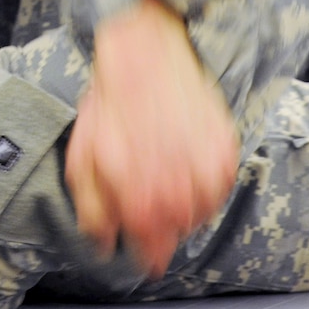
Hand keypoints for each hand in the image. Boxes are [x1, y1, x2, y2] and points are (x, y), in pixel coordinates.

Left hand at [65, 0, 239, 277]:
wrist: (146, 54)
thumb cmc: (111, 103)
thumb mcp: (83, 155)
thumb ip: (92, 207)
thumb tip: (104, 242)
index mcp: (136, 194)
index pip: (150, 249)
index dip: (147, 254)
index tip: (147, 254)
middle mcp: (175, 188)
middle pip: (177, 233)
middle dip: (163, 226)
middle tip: (152, 203)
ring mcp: (204, 170)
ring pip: (200, 214)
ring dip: (184, 208)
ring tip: (167, 180)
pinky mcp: (225, 152)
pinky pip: (219, 189)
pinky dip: (205, 186)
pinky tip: (187, 167)